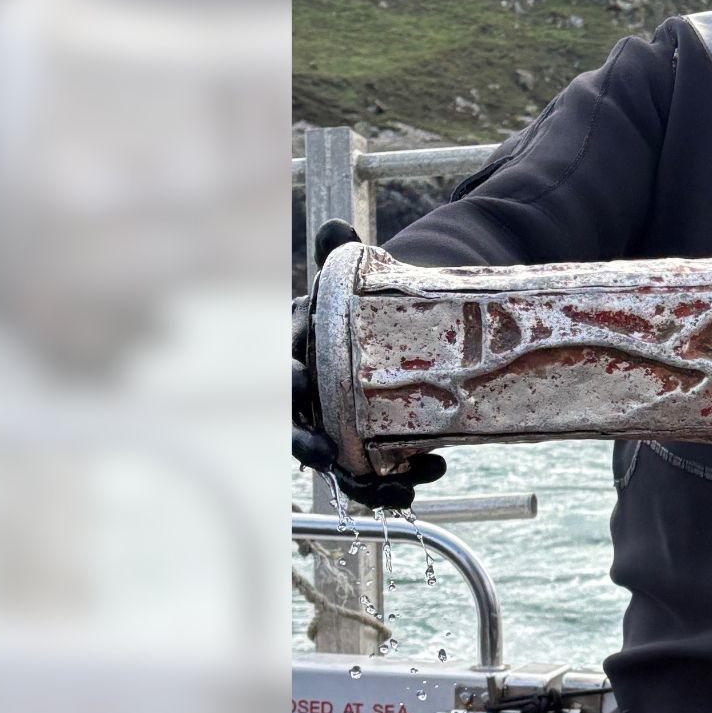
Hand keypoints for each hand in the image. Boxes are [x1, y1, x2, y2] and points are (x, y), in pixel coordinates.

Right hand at [292, 219, 445, 508]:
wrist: (391, 334)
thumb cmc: (358, 311)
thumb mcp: (351, 283)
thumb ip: (339, 257)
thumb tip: (334, 227)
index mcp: (303, 355)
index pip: (284, 372)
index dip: (288, 383)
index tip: (300, 385)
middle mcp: (312, 397)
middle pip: (298, 428)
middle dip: (308, 443)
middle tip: (328, 454)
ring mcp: (336, 427)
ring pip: (338, 462)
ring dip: (363, 480)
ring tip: (400, 486)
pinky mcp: (365, 447)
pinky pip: (371, 474)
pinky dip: (393, 482)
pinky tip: (426, 473)